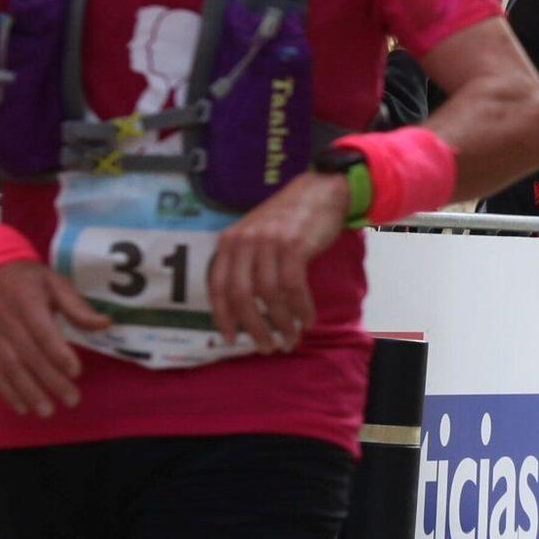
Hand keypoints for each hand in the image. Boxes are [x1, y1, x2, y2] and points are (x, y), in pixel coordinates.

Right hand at [0, 262, 110, 416]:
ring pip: (11, 368)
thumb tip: (105, 324)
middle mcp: (8, 324)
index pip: (43, 334)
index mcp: (27, 305)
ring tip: (47, 411)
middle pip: (29, 356)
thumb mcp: (55, 283)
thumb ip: (77, 307)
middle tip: (72, 400)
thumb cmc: (29, 279)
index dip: (59, 355)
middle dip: (50, 381)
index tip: (76, 372)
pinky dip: (7, 391)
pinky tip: (22, 407)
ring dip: (29, 392)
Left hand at [208, 172, 347, 352]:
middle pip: (242, 295)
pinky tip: (307, 320)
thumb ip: (246, 262)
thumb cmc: (289, 218)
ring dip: (281, 323)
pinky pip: (293, 286)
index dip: (222, 317)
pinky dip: (300, 308)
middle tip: (267, 347)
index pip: (218, 286)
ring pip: (269, 294)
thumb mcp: (256, 235)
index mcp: (230, 241)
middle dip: (254, 328)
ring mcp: (269, 242)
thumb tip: (245, 308)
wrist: (320, 190)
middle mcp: (244, 241)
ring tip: (291, 339)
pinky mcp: (294, 245)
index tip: (230, 340)